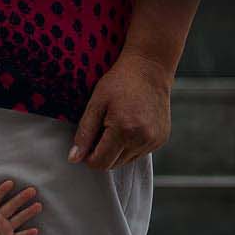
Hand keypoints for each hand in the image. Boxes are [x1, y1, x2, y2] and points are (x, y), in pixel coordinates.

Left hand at [0, 180, 42, 234]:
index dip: (2, 191)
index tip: (10, 183)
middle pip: (11, 206)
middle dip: (21, 198)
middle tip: (32, 190)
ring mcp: (5, 231)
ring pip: (19, 219)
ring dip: (28, 212)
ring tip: (38, 206)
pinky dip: (28, 234)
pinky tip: (35, 230)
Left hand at [69, 50, 172, 169]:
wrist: (150, 69)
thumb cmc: (120, 82)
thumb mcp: (96, 103)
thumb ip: (84, 133)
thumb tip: (73, 158)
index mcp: (123, 130)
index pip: (100, 163)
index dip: (89, 157)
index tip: (88, 143)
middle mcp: (141, 139)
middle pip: (113, 165)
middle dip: (103, 153)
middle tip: (103, 130)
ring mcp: (153, 141)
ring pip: (125, 162)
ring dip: (117, 151)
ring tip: (118, 126)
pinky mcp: (160, 140)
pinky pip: (138, 154)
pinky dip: (131, 146)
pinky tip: (131, 126)